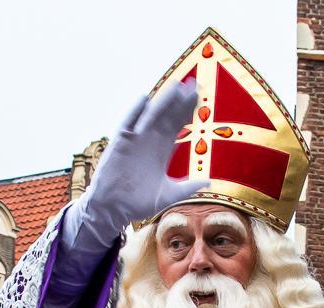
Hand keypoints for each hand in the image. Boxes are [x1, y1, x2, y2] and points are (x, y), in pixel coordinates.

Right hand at [63, 82, 207, 257]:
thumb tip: (209, 182)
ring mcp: (135, 140)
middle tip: (193, 83)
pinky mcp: (120, 143)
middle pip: (167, 115)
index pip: (177, 124)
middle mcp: (150, 141)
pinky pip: (128, 123)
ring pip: (151, 115)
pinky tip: (145, 99)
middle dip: (179, 100)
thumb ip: (188, 187)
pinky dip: (135, 111)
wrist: (114, 208)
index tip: (199, 95)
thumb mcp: (168, 195)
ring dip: (163, 101)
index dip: (187, 110)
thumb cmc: (138, 203)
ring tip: (175, 86)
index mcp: (162, 150)